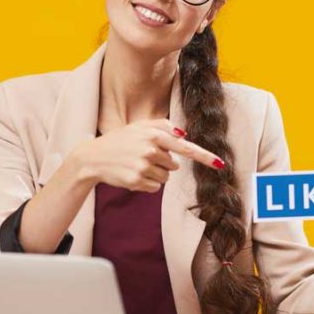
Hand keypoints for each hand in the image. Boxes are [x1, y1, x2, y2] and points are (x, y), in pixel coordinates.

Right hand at [75, 119, 223, 191]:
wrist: (93, 157)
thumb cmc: (121, 140)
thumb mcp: (140, 126)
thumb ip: (163, 126)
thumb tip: (184, 135)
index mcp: (154, 135)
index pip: (185, 148)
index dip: (205, 157)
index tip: (220, 164)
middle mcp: (150, 150)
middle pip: (174, 165)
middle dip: (163, 163)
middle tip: (142, 157)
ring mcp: (143, 167)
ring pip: (165, 177)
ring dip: (155, 174)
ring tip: (136, 165)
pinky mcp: (137, 181)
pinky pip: (155, 187)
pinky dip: (147, 183)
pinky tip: (132, 174)